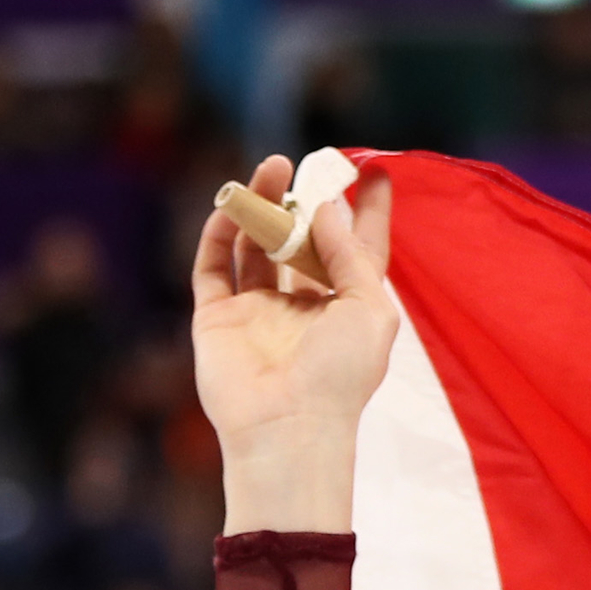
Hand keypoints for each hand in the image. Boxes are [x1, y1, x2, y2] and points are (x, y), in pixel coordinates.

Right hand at [194, 153, 395, 532]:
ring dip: (262, 206)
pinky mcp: (217, 318)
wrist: (287, 426)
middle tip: (305, 163)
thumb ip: (351, 255)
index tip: (376, 172)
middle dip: (304, 202)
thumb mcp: (370, 309)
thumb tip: (329, 207)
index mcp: (349, 308)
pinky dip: (220, 234)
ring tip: (270, 167)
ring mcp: (258, 311)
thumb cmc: (342, 375)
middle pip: (302, 241)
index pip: (361, 250)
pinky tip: (232, 205)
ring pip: (256, 246)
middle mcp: (303, 307)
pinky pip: (213, 267)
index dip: (369, 212)